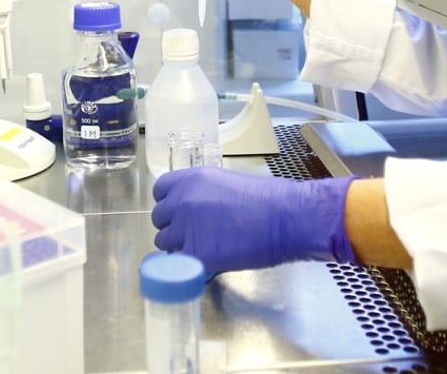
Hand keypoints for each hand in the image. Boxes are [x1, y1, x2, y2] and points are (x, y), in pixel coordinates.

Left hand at [151, 167, 356, 274]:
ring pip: (166, 244)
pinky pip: (182, 265)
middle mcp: (182, 202)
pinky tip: (212, 264)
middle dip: (175, 227)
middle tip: (198, 233)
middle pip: (159, 219)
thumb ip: (206, 195)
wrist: (287, 217)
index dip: (170, 203)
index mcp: (191, 179)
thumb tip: (201, 212)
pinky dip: (193, 267)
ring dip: (181, 248)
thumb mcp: (229, 183)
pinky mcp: (196, 256)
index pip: (160, 191)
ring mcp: (186, 230)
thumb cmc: (270, 198)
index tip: (182, 211)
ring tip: (207, 249)